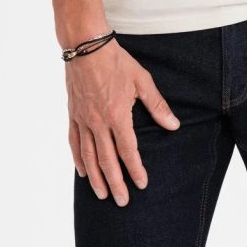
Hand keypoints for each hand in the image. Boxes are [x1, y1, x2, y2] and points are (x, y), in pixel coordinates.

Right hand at [66, 37, 180, 206]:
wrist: (86, 46)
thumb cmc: (116, 61)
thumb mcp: (141, 80)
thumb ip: (156, 105)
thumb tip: (173, 125)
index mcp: (117, 115)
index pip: (128, 150)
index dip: (135, 169)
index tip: (141, 184)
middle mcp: (99, 122)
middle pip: (107, 160)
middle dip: (116, 183)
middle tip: (122, 201)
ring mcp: (83, 119)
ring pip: (89, 156)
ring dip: (97, 177)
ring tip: (102, 194)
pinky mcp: (73, 114)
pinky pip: (74, 142)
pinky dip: (78, 159)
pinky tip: (83, 172)